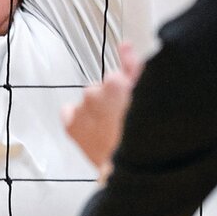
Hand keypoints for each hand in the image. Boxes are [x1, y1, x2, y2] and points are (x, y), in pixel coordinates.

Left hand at [61, 42, 141, 179]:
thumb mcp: (146, 95)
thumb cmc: (143, 135)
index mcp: (114, 84)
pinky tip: (92, 130)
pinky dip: (78, 119)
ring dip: (96, 111)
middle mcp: (93, 94)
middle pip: (101, 90)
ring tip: (110, 129)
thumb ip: (135, 68)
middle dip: (110, 101)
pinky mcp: (72, 126)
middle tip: (123, 120)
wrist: (133, 169)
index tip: (128, 103)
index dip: (125, 91)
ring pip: (88, 102)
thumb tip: (125, 46)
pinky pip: (70, 114)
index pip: (116, 78)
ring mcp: (81, 110)